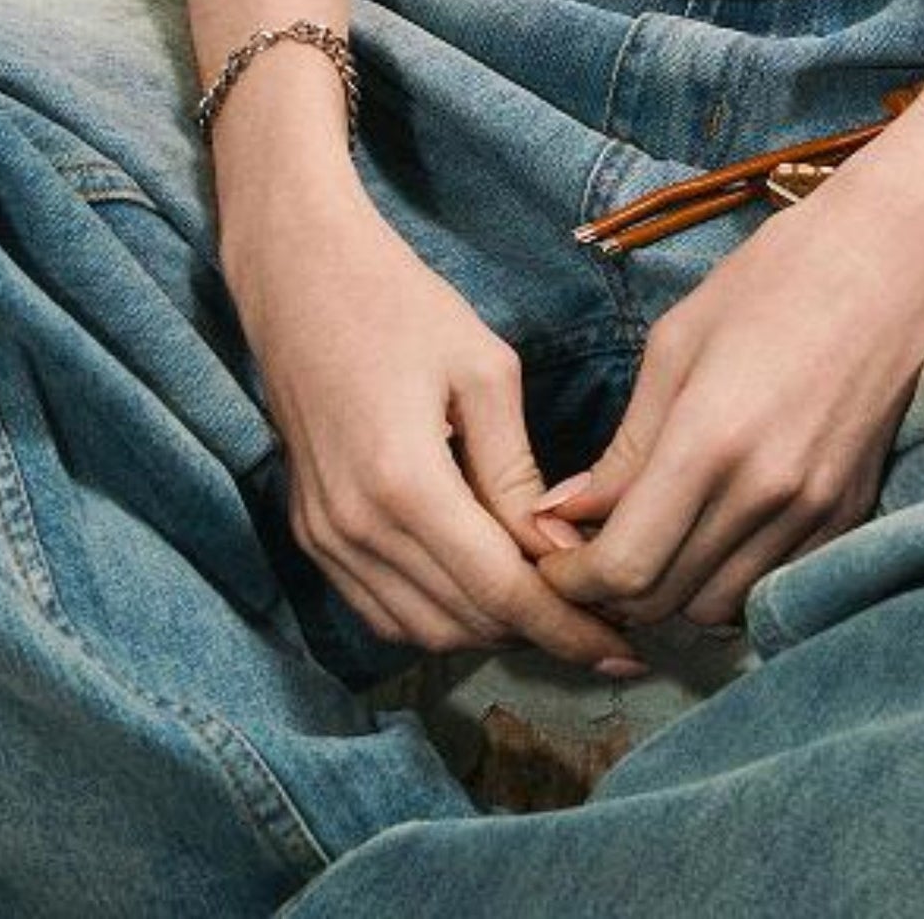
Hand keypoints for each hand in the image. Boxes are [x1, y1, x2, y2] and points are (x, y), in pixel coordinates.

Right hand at [224, 180, 649, 674]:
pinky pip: (383, 608)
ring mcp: (326, 536)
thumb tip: (562, 552)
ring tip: (554, 612)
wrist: (297, 274)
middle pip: (465, 621)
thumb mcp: (483, 372)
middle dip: (540, 634)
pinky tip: (486, 592)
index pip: (501, 592)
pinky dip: (439, 615)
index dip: (567, 629)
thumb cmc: (400, 303)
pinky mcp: (312, 533)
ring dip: (490, 631)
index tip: (625, 650)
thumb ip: (518, 473)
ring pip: (422, 629)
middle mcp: (357, 527)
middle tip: (604, 625)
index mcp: (406, 482)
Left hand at [528, 164, 923, 634]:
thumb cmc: (773, 279)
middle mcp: (766, 492)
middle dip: (610, 589)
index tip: (549, 557)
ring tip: (647, 543)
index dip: (573, 579)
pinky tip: (708, 533)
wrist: (890, 261)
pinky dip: (728, 579)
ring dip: (670, 592)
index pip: (625, 565)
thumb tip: (568, 512)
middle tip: (585, 551)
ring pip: (717, 608)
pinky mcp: (849, 515)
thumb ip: (625, 445)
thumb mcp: (676, 345)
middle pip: (665, 600)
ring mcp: (815, 511)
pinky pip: (772, 585)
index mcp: (711, 440)